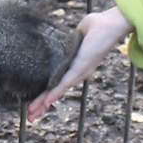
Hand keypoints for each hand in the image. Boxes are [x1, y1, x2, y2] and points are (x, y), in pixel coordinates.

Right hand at [27, 6, 134, 121]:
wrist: (112, 24)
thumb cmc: (99, 26)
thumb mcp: (78, 33)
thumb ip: (69, 38)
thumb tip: (62, 35)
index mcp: (76, 67)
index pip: (57, 84)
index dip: (45, 95)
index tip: (35, 105)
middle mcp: (77, 73)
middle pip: (55, 92)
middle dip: (41, 106)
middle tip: (30, 117)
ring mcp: (79, 71)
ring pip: (57, 91)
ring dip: (43, 103)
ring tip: (32, 114)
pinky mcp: (81, 67)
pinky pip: (65, 82)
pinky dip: (55, 92)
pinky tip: (46, 102)